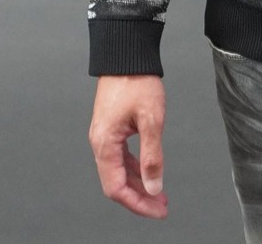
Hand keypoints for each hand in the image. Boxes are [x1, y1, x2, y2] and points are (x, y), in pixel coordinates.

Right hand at [89, 74, 168, 218]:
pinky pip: (120, 156)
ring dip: (138, 183)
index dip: (137, 203)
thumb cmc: (137, 80)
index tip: (158, 209)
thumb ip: (152, 157)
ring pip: (118, 170)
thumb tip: (154, 187)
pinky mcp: (111, 127)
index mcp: (105, 143)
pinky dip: (135, 167)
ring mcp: (104, 134)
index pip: (116, 188)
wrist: (127, 53)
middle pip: (116, 183)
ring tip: (159, 191)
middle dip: (139, 197)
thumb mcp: (151, 120)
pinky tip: (148, 170)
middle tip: (162, 205)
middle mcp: (100, 142)